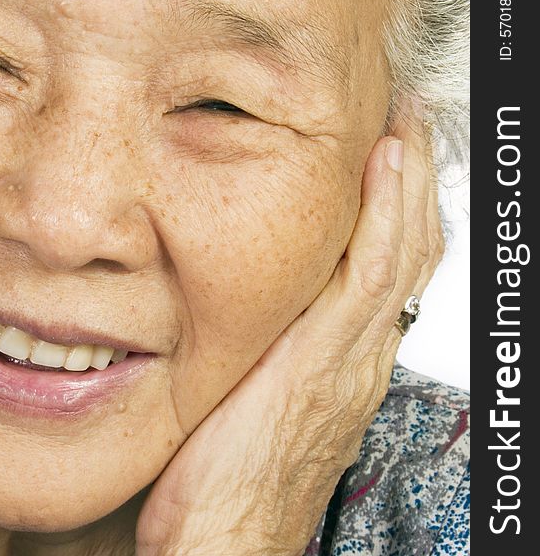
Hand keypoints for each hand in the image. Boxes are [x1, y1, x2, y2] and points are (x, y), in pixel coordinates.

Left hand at [136, 114, 443, 554]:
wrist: (226, 544)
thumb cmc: (227, 483)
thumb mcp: (249, 399)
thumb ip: (257, 346)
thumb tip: (238, 304)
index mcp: (343, 360)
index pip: (382, 271)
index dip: (391, 211)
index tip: (384, 157)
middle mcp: (360, 355)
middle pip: (405, 254)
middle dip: (410, 183)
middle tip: (406, 122)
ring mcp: (350, 358)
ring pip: (398, 253)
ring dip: (405, 183)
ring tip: (403, 123)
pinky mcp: (326, 362)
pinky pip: (371, 274)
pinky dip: (386, 215)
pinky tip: (386, 164)